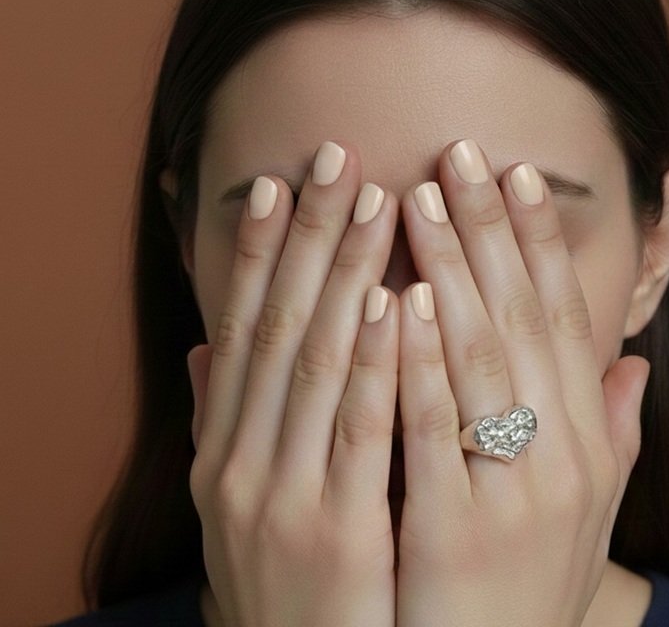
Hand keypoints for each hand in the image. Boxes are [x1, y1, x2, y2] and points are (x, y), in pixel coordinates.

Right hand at [187, 141, 398, 626]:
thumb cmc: (283, 577)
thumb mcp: (236, 501)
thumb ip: (225, 422)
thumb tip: (209, 349)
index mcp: (223, 445)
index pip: (242, 324)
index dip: (256, 249)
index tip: (278, 181)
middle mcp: (239, 456)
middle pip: (279, 322)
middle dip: (308, 235)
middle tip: (336, 157)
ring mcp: (281, 492)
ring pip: (317, 359)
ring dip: (343, 273)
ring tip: (372, 198)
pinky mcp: (332, 531)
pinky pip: (360, 429)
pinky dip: (374, 360)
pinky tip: (393, 298)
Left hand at [395, 139, 649, 626]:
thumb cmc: (531, 580)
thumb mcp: (589, 512)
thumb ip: (611, 434)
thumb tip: (633, 364)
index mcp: (584, 441)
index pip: (564, 319)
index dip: (540, 242)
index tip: (516, 176)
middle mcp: (558, 457)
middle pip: (520, 319)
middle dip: (487, 231)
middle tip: (458, 154)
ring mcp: (508, 494)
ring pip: (479, 360)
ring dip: (448, 272)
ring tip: (419, 198)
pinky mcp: (452, 532)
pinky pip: (432, 432)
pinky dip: (415, 362)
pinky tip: (396, 299)